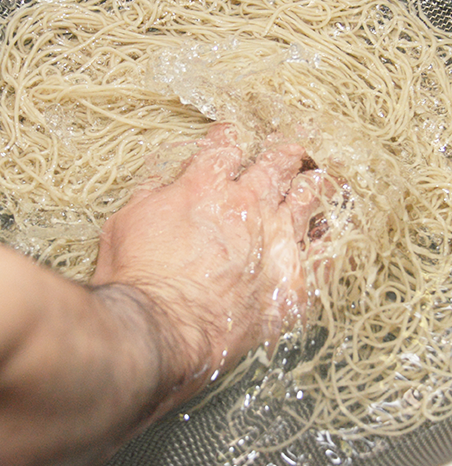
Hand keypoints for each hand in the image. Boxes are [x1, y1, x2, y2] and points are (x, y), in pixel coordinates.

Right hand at [92, 124, 317, 407]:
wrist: (162, 330)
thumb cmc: (139, 278)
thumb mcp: (126, 222)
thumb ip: (152, 193)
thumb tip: (164, 177)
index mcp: (206, 187)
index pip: (225, 147)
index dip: (229, 137)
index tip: (232, 135)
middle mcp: (247, 205)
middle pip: (275, 164)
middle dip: (285, 151)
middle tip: (296, 145)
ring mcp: (276, 241)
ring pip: (307, 198)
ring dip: (316, 183)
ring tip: (325, 176)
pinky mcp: (293, 281)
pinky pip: (326, 253)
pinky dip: (334, 238)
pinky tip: (338, 230)